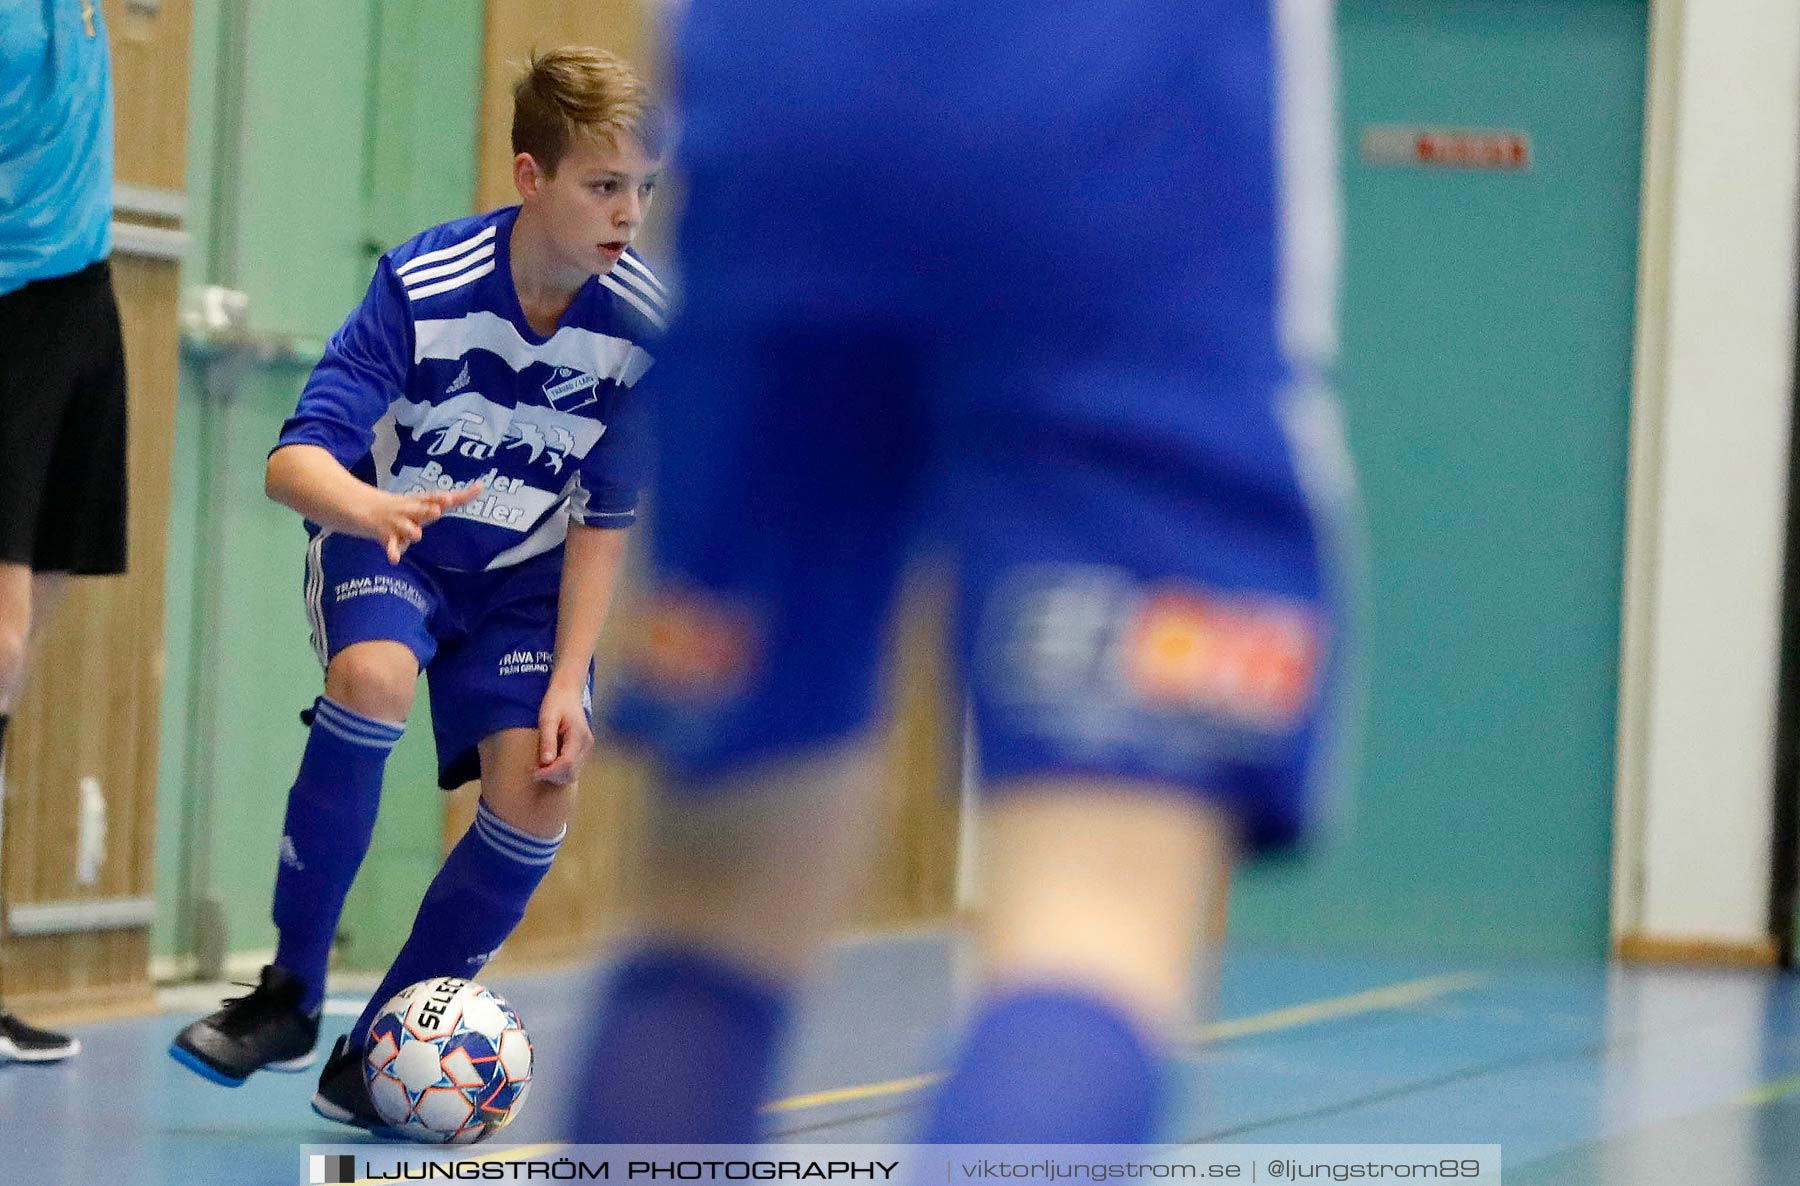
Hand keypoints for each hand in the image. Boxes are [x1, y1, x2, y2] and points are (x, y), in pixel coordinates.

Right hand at [360, 484, 482, 563]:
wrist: (361, 505)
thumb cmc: (402, 508)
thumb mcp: (422, 503)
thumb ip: (450, 499)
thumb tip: (481, 486)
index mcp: (419, 502)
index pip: (436, 498)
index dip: (446, 498)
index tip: (456, 496)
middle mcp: (409, 510)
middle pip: (420, 510)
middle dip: (427, 511)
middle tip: (436, 511)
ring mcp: (396, 523)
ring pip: (406, 528)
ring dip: (411, 531)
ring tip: (416, 535)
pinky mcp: (385, 536)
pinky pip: (390, 545)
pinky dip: (392, 551)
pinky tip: (395, 559)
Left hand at [535, 676, 593, 785]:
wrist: (568, 691)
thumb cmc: (556, 702)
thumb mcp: (547, 718)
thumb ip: (548, 740)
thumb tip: (546, 762)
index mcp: (578, 736)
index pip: (566, 764)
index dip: (549, 772)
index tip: (532, 772)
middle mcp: (586, 744)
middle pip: (571, 772)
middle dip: (551, 775)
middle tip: (533, 770)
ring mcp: (587, 747)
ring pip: (573, 773)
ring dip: (555, 775)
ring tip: (539, 766)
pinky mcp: (584, 749)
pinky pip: (573, 767)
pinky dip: (560, 770)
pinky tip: (548, 761)